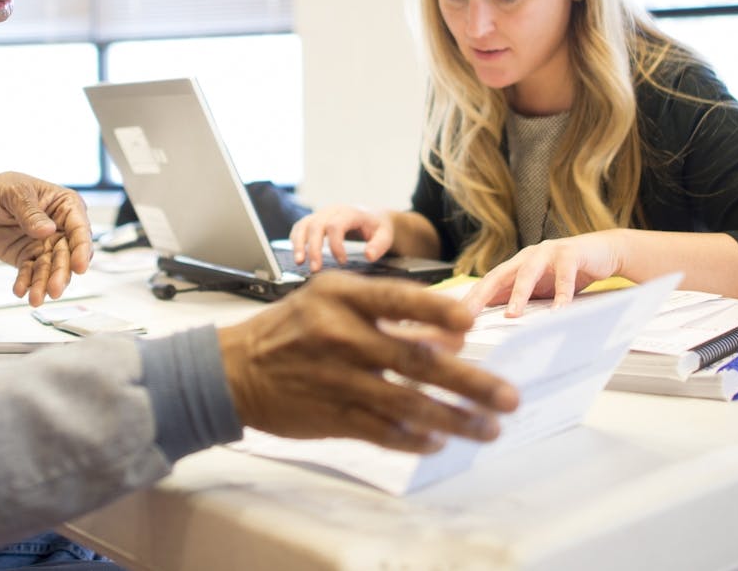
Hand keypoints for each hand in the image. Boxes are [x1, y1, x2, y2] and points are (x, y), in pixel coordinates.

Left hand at [0, 173, 92, 306]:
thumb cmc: (3, 188)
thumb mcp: (15, 193)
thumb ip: (30, 212)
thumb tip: (47, 229)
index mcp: (66, 206)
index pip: (80, 229)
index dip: (82, 249)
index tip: (79, 266)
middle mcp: (61, 228)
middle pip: (67, 255)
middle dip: (61, 273)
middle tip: (54, 288)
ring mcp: (46, 245)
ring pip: (51, 268)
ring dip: (44, 284)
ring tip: (36, 297)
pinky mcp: (30, 257)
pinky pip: (31, 273)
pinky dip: (27, 283)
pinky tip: (21, 290)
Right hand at [218, 273, 518, 453]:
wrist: (231, 369)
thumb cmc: (289, 329)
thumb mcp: (329, 300)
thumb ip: (388, 313)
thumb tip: (453, 334)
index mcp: (340, 296)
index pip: (398, 298)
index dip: (437, 310)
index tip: (472, 322)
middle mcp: (340, 335)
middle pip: (416, 359)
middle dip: (469, 381)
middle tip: (506, 397)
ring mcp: (336, 378)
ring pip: (407, 402)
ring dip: (454, 418)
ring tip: (488, 429)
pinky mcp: (330, 415)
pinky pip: (381, 430)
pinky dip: (414, 438)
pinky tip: (439, 441)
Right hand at [288, 205, 394, 269]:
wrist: (372, 216)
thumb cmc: (377, 227)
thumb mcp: (385, 235)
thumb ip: (379, 245)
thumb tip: (368, 256)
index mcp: (350, 212)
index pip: (336, 225)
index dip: (336, 245)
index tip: (342, 262)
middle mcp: (333, 210)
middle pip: (316, 225)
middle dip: (314, 248)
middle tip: (315, 269)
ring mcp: (322, 213)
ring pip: (304, 224)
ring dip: (299, 244)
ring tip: (299, 262)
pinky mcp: (315, 219)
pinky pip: (300, 226)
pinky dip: (296, 239)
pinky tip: (297, 254)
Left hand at [461, 230, 624, 317]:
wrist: (605, 251)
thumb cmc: (570, 271)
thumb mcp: (541, 286)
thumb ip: (520, 295)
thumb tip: (493, 313)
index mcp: (518, 264)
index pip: (489, 282)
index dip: (472, 298)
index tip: (456, 316)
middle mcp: (528, 255)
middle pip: (500, 275)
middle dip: (483, 294)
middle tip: (470, 314)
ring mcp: (548, 252)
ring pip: (528, 273)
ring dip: (518, 294)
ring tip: (511, 314)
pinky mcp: (571, 254)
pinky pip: (564, 276)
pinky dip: (561, 294)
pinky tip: (558, 310)